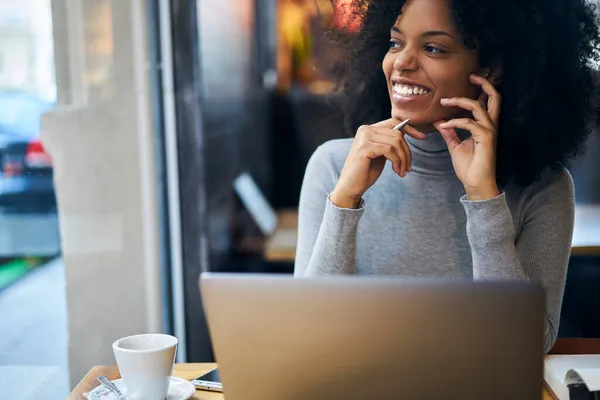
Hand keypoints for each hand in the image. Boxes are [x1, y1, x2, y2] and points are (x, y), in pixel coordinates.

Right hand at [331, 118, 424, 207]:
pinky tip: (396, 171)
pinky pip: (390, 150)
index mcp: (368, 129)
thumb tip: (407, 132)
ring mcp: (364, 137)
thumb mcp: (381, 153)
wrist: (350, 187)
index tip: (421, 137)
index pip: (394, 122)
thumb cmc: (366, 172)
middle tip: (408, 168)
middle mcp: (365, 129)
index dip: (409, 128)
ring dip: (403, 159)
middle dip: (407, 152)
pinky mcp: (364, 147)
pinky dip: (397, 161)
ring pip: (396, 142)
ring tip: (402, 171)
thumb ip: (390, 142)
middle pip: (398, 134)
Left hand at [434, 74, 501, 200]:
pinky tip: (443, 126)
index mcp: (485, 126)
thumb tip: (439, 122)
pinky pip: (469, 123)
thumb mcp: (455, 146)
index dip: (481, 89)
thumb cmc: (469, 166)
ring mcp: (489, 131)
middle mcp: (490, 125)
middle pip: (494, 98)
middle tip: (471, 76)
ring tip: (444, 102)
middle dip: (484, 84)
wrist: (475, 184)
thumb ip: (449, 133)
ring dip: (460, 102)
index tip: (468, 81)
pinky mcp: (486, 138)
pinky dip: (454, 122)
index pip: (487, 102)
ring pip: (478, 107)